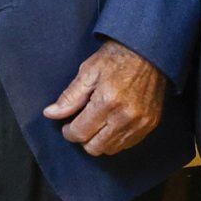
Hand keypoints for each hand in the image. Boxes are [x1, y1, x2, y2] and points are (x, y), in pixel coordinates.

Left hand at [42, 40, 166, 156]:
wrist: (148, 51)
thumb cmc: (116, 58)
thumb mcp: (88, 71)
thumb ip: (70, 97)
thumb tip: (50, 114)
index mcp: (107, 101)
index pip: (80, 133)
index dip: (69, 132)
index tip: (67, 125)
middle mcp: (125, 116)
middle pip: (95, 147)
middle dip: (83, 138)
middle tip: (81, 124)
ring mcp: (140, 122)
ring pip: (111, 149)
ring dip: (99, 140)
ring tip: (97, 122)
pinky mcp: (150, 124)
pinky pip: (127, 144)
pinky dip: (116, 139)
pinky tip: (111, 123)